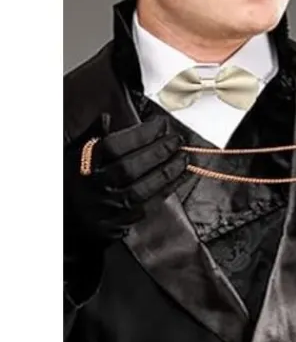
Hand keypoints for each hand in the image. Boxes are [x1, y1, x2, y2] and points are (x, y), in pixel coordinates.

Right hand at [64, 114, 188, 252]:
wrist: (63, 222)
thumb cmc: (71, 183)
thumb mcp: (72, 155)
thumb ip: (91, 136)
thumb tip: (106, 117)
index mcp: (81, 167)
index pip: (113, 147)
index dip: (139, 134)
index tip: (160, 123)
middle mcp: (94, 188)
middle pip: (129, 168)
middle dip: (158, 152)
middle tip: (177, 140)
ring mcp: (107, 208)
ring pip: (142, 189)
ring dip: (167, 172)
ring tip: (185, 157)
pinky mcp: (120, 224)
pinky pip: (148, 206)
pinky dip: (167, 190)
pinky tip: (181, 177)